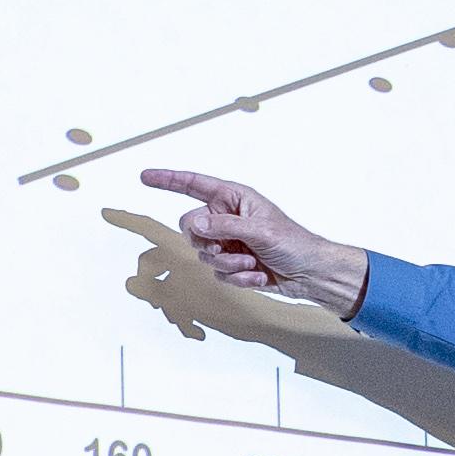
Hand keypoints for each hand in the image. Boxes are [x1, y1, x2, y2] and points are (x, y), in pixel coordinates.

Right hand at [140, 168, 369, 317]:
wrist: (309, 273)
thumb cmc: (294, 243)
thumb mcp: (258, 230)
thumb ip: (223, 225)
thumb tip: (193, 222)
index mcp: (233, 198)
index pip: (193, 185)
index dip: (167, 180)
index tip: (145, 177)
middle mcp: (226, 217)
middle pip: (190, 227)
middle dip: (208, 243)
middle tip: (228, 249)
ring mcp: (228, 242)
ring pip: (204, 255)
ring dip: (228, 265)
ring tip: (253, 264)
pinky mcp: (232, 264)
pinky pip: (218, 273)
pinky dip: (238, 278)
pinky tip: (258, 275)